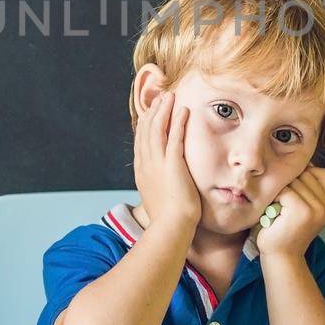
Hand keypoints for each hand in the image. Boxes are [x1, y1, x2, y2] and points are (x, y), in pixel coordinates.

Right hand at [133, 91, 202, 233]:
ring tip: (170, 96)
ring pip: (157, 129)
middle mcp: (145, 164)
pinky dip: (177, 121)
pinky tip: (182, 109)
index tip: (152, 111)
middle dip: (153, 112)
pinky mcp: (172, 165)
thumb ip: (157, 183)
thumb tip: (162, 180)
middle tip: (161, 97)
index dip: (146, 123)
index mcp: (141, 171)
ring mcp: (157, 163)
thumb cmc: (168, 218)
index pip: (141, 141)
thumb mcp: (157, 196)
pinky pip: (174, 137)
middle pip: (146, 131)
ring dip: (164, 110)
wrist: (170, 227)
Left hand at [256, 165, 324, 260]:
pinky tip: (274, 212)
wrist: (281, 257)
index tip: (291, 192)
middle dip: (289, 183)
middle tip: (281, 203)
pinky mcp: (302, 210)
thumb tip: (300, 163)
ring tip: (278, 208)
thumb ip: (306, 189)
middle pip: (306, 174)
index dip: (303, 176)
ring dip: (280, 191)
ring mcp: (316, 208)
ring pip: (294, 181)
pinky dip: (275, 198)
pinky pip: (285, 190)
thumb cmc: (284, 231)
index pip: (321, 173)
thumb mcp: (302, 208)